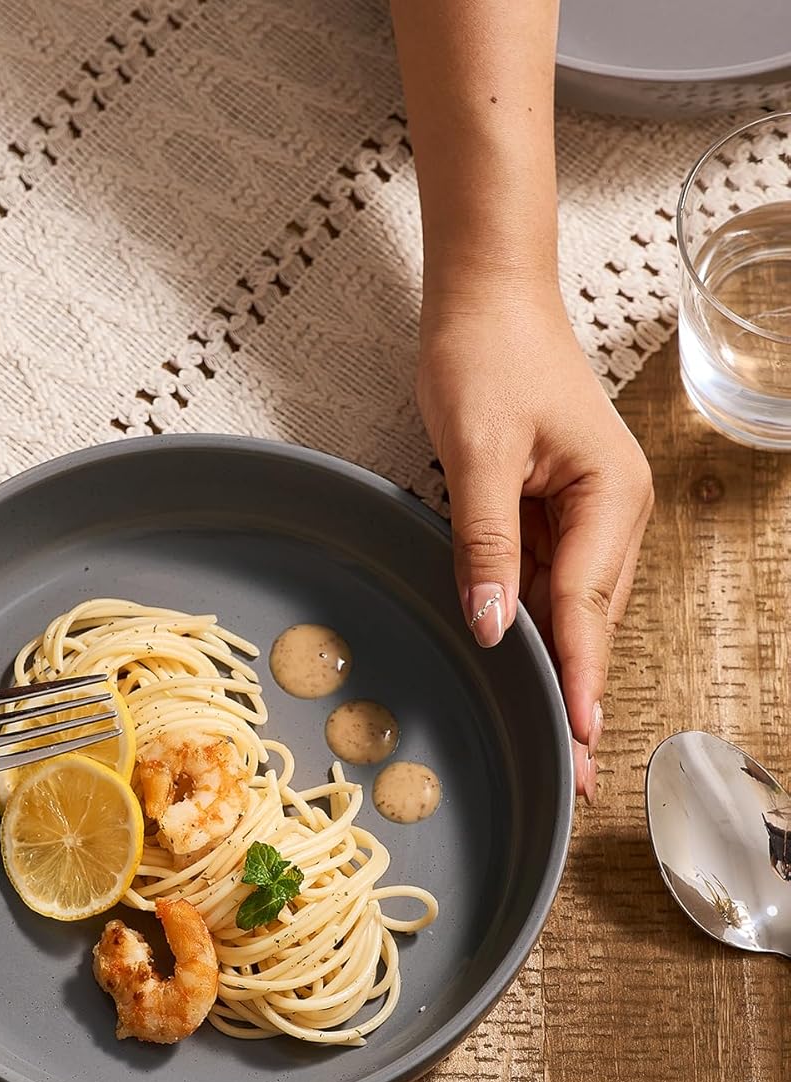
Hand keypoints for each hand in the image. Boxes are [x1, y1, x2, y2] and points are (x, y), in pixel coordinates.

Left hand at [416, 286, 653, 801]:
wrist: (485, 296)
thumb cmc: (486, 355)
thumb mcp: (477, 449)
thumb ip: (485, 542)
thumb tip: (493, 626)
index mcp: (609, 498)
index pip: (586, 608)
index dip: (577, 680)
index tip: (580, 743)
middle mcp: (612, 514)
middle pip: (589, 623)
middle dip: (578, 696)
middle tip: (573, 777)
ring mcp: (588, 516)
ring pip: (571, 612)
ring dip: (559, 673)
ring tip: (559, 747)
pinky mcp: (558, 513)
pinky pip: (548, 585)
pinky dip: (537, 631)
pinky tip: (527, 675)